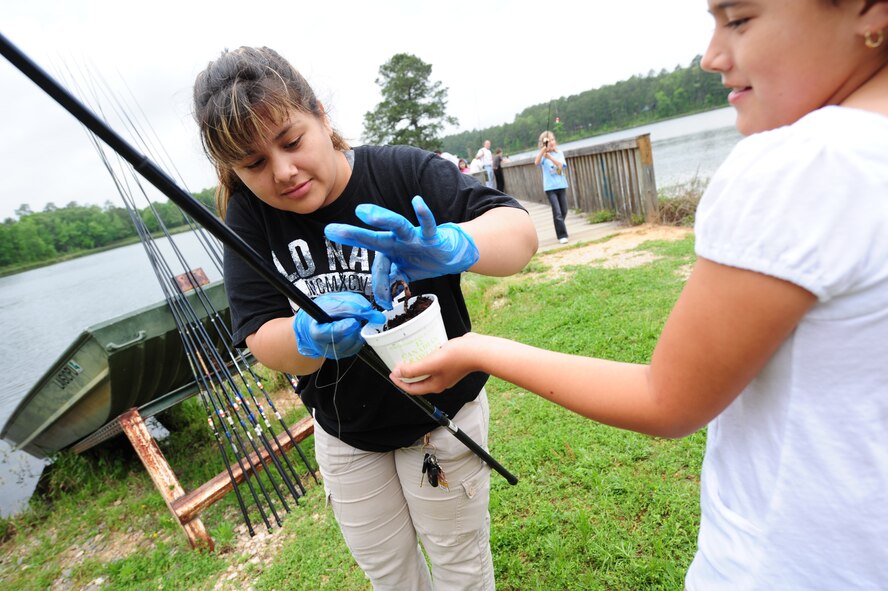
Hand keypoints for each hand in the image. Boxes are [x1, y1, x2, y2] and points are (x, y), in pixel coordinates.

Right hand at [292, 292, 384, 358]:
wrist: (316, 322)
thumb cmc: (322, 311)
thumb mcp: (331, 300)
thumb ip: (348, 303)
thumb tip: (366, 309)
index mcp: (316, 332)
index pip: (332, 333)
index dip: (345, 327)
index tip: (353, 320)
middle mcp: (325, 346)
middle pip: (346, 341)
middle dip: (354, 328)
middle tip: (353, 317)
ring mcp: (336, 352)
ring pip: (354, 344)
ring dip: (358, 330)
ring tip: (351, 321)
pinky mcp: (345, 353)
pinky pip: (358, 346)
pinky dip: (359, 335)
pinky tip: (353, 328)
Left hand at [325, 196, 479, 308]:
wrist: (449, 253)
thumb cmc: (422, 259)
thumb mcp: (404, 273)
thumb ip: (390, 282)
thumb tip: (381, 299)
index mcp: (389, 249)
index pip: (376, 264)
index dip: (376, 281)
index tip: (370, 286)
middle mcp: (398, 240)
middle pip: (374, 238)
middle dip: (354, 235)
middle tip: (331, 230)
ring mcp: (414, 237)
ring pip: (397, 225)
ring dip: (381, 219)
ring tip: (363, 212)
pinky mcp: (431, 236)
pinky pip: (428, 225)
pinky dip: (424, 214)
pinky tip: (417, 201)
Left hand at [390, 333, 480, 392]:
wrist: (478, 350)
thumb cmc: (457, 358)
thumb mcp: (431, 364)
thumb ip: (413, 370)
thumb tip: (398, 373)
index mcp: (434, 386)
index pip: (412, 389)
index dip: (399, 383)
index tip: (391, 373)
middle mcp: (439, 381)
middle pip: (418, 381)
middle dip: (406, 375)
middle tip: (398, 364)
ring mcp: (445, 373)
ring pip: (426, 372)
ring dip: (416, 366)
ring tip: (408, 356)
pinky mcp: (450, 363)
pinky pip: (433, 363)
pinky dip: (426, 358)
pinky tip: (424, 349)